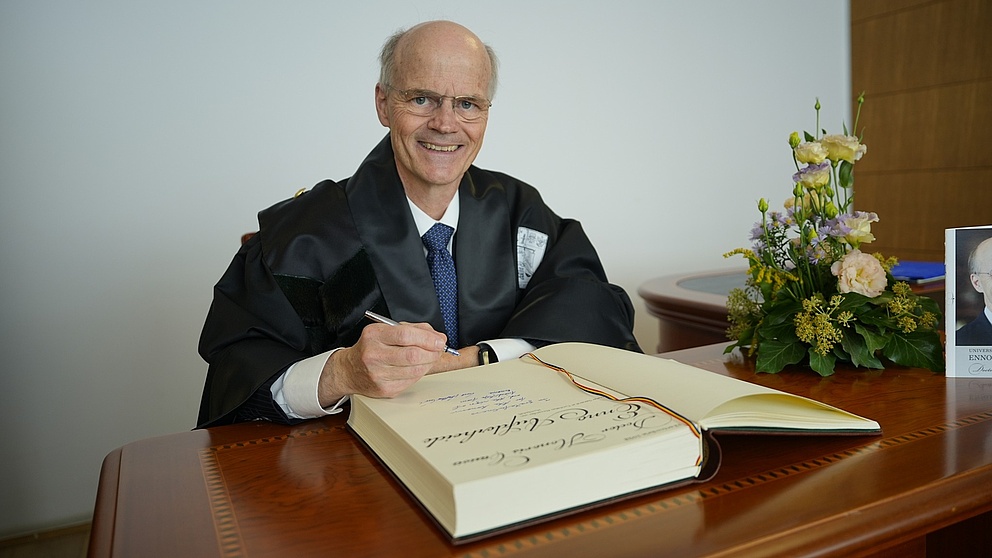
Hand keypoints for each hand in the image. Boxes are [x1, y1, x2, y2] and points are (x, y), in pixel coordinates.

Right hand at [316, 322, 476, 404]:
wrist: (350, 370)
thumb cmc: (372, 347)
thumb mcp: (386, 330)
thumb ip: (413, 329)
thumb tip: (437, 337)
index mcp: (374, 335)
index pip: (405, 335)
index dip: (427, 338)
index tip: (440, 340)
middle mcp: (373, 355)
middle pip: (412, 355)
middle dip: (432, 352)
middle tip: (438, 349)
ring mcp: (377, 375)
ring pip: (414, 370)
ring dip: (428, 363)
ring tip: (429, 358)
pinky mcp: (384, 389)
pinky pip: (411, 381)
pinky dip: (419, 373)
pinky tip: (416, 368)